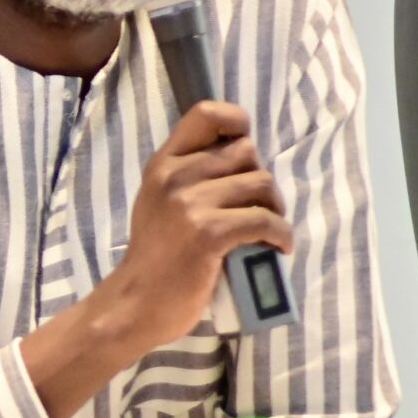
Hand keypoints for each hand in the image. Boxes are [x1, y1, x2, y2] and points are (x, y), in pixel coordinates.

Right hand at [92, 100, 291, 355]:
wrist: (136, 303)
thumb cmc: (156, 256)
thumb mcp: (159, 202)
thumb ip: (189, 176)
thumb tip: (244, 160)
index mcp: (163, 164)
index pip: (206, 114)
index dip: (236, 123)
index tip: (244, 151)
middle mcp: (174, 176)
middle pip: (246, 151)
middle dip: (260, 179)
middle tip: (258, 206)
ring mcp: (190, 204)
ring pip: (262, 183)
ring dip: (275, 207)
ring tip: (269, 229)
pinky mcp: (209, 234)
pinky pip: (265, 220)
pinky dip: (281, 234)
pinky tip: (278, 247)